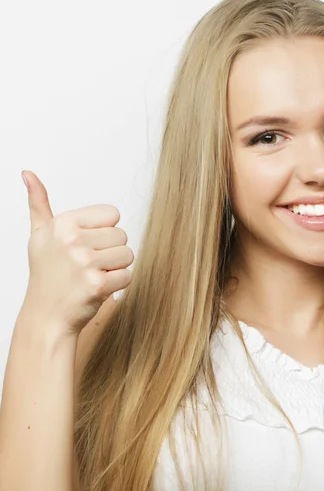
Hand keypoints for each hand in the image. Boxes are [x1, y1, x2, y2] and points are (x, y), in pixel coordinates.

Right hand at [21, 170, 133, 333]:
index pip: (113, 214)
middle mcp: (72, 240)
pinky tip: (98, 288)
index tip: (85, 245)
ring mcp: (85, 263)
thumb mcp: (40, 236)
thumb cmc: (48, 274)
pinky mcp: (98, 284)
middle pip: (122, 235)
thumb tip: (28, 174)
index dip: (104, 232)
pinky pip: (128, 275)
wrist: (46, 316)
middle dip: (111, 251)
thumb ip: (39, 204)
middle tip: (87, 265)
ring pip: (128, 254)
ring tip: (92, 275)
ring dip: (116, 267)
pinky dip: (118, 284)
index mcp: (63, 223)